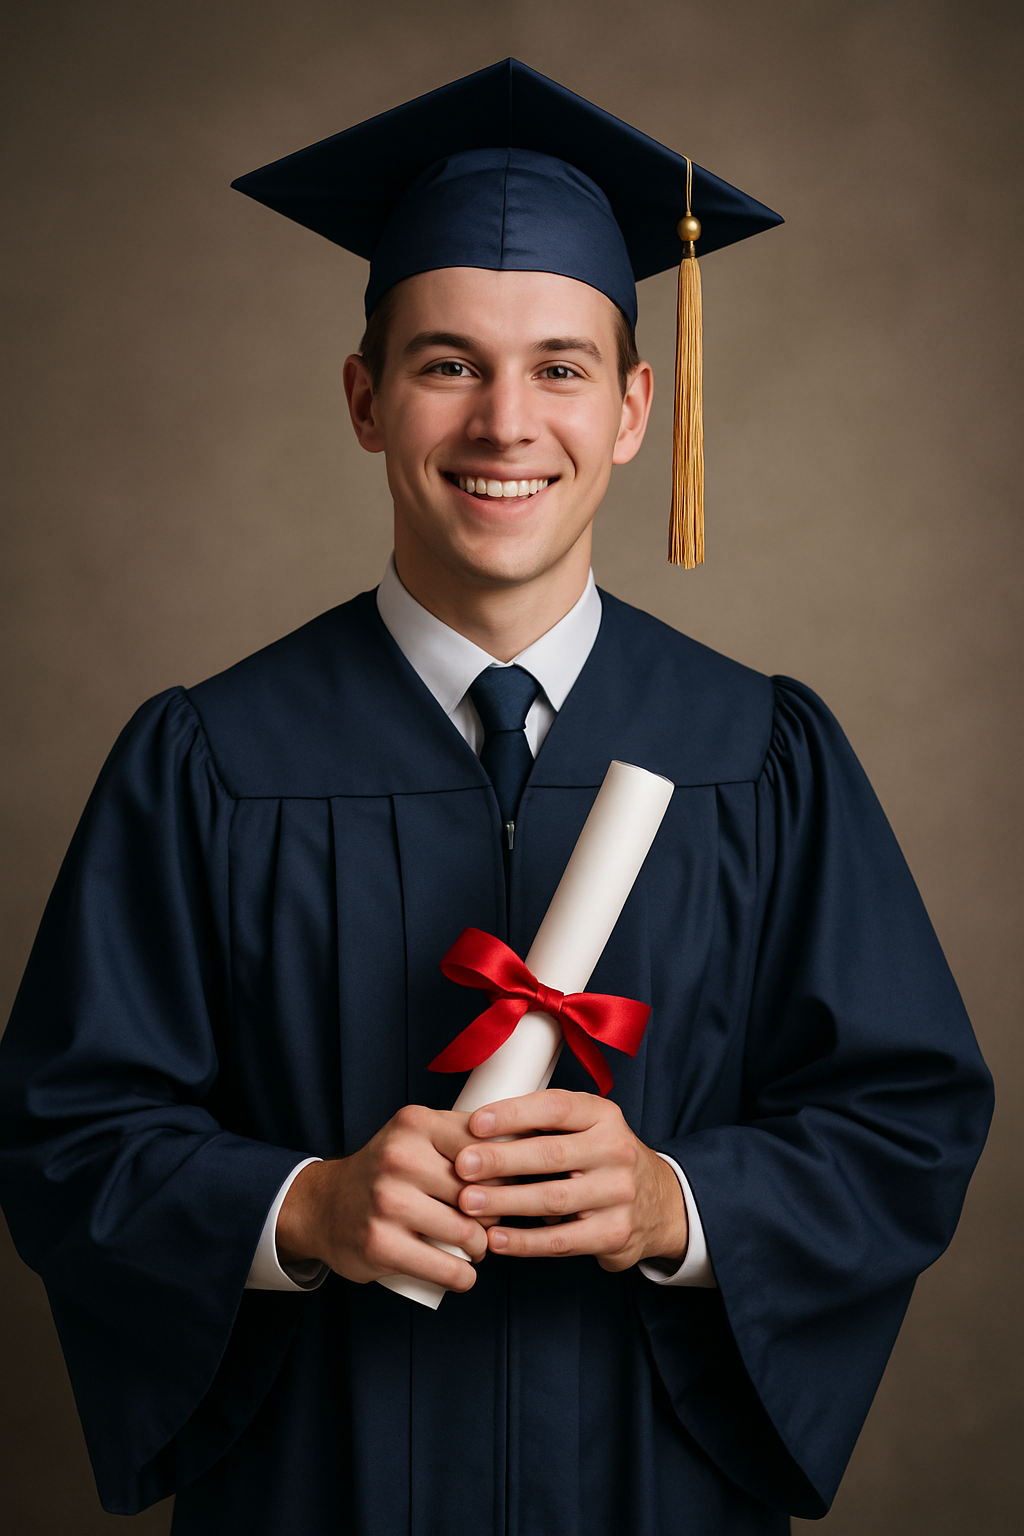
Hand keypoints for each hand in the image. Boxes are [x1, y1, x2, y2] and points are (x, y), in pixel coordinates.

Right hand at [276, 1105, 489, 1291]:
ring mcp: (388, 1201)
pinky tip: (463, 1272)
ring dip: (481, 1248)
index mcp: (415, 1123)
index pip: (486, 1147)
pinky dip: (463, 1276)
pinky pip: (447, 1268)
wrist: (323, 1205)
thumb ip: (461, 1135)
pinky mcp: (381, 1244)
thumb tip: (523, 1151)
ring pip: (468, 1233)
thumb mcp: (415, 1135)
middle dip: (495, 1214)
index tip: (506, 1187)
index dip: (504, 1173)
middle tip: (488, 1223)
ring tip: (476, 1246)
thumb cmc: (384, 1172)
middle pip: (480, 1193)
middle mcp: (400, 1157)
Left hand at [453, 1090, 687, 1271]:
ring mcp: (619, 1194)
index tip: (476, 1123)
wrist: (660, 1202)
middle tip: (463, 1165)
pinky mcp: (615, 1233)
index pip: (556, 1108)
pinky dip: (525, 1242)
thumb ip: (544, 1126)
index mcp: (604, 1116)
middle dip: (502, 1160)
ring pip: (554, 1199)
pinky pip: (562, 1240)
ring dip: (506, 1202)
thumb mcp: (587, 1127)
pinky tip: (496, 1240)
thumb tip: (478, 1129)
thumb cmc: (602, 1158)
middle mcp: (616, 1150)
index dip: (514, 1114)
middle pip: (551, 1154)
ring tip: (468, 1203)